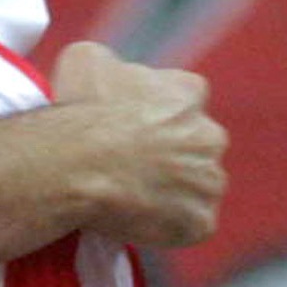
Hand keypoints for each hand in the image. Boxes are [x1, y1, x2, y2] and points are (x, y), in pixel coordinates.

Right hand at [51, 42, 226, 247]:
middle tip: (130, 164)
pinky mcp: (200, 222)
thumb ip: (112, 62)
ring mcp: (209, 182)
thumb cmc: (81, 111)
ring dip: (172, 191)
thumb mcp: (85, 59)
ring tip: (130, 197)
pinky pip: (188, 226)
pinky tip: (138, 221)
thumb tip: (113, 70)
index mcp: (188, 94)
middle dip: (171, 153)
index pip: (185, 97)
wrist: (76, 165)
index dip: (159, 112)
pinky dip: (168, 226)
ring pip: (195, 187)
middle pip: (195, 145)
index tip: (133, 125)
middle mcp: (210, 135)